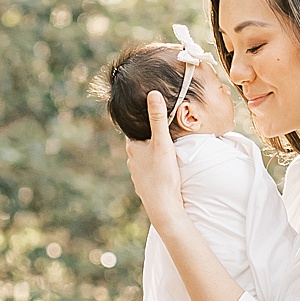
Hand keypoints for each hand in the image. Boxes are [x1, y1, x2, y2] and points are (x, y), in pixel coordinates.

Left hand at [125, 90, 184, 228]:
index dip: (144, 122)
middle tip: (165, 132)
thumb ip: (158, 118)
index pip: (136, 128)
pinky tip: (166, 169)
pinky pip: (151, 172)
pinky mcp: (145, 186)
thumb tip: (152, 94)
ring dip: (154, 154)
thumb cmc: (162, 174)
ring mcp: (137, 174)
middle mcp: (131, 160)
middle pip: (142, 143)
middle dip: (151, 138)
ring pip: (146, 158)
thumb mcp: (163, 142)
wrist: (163, 206)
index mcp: (133, 147)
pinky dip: (157, 168)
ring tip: (167, 151)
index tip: (153, 116)